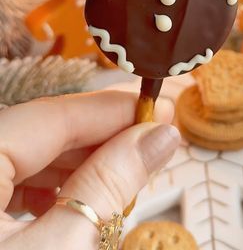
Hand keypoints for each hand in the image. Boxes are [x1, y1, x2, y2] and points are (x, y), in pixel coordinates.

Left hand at [0, 89, 179, 249]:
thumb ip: (106, 187)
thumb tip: (158, 137)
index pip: (50, 115)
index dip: (110, 110)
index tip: (157, 111)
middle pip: (38, 133)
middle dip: (97, 138)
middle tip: (152, 139)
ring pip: (24, 158)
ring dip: (75, 164)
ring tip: (125, 172)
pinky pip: (5, 185)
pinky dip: (45, 190)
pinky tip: (74, 201)